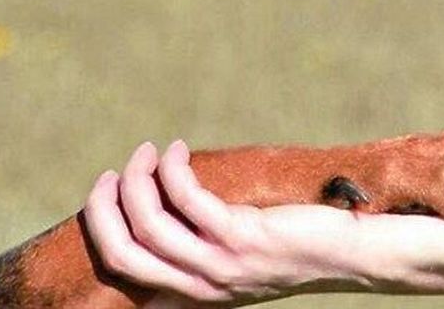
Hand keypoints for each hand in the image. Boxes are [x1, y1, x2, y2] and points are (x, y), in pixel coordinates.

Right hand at [83, 141, 361, 304]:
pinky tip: (180, 151)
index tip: (106, 190)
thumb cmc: (287, 246)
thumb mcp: (232, 257)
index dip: (99, 228)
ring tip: (149, 152)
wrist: (345, 254)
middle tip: (113, 172)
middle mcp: (199, 285)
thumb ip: (196, 246)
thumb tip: (160, 202)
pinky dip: (173, 168)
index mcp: (190, 292)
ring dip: (137, 178)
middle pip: (121, 251)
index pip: (122, 272)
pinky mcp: (240, 239)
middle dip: (103, 205)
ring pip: (147, 223)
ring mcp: (218, 266)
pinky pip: (186, 199)